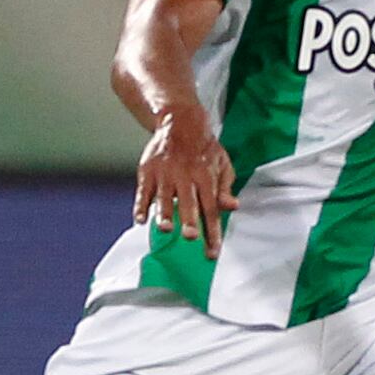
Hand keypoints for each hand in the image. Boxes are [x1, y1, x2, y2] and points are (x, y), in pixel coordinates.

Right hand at [132, 106, 236, 258]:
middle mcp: (185, 175)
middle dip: (190, 220)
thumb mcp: (222, 164)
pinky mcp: (147, 170)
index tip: (212, 253)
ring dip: (165, 213)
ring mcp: (165, 173)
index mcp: (206, 176)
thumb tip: (233, 206)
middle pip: (189, 202)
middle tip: (191, 237)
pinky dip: (140, 205)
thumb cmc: (204, 149)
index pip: (211, 208)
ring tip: (165, 229)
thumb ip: (225, 188)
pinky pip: (143, 191)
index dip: (212, 232)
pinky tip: (140, 219)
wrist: (180, 122)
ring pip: (164, 197)